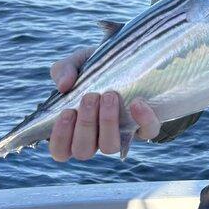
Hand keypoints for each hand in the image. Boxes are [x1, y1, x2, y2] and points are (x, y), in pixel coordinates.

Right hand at [48, 46, 160, 160]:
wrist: (130, 57)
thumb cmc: (96, 68)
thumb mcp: (77, 64)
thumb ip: (64, 70)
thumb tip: (63, 85)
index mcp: (74, 128)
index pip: (60, 150)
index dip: (60, 138)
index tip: (67, 112)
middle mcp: (96, 138)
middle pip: (83, 150)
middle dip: (85, 124)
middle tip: (90, 97)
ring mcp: (121, 136)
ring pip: (110, 146)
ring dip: (107, 123)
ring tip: (109, 96)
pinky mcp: (146, 128)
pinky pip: (147, 132)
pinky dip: (143, 120)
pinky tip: (137, 103)